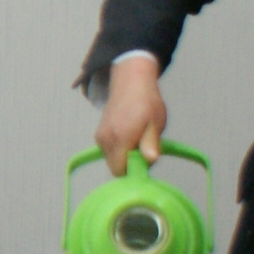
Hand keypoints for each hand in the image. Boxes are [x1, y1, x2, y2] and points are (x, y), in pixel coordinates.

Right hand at [97, 56, 166, 176]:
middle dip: (129, 164)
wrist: (130, 81)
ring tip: (137, 138)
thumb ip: (150, 144)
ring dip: (124, 155)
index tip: (145, 158)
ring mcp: (100, 137)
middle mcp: (105, 140)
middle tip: (143, 148)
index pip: (120, 171)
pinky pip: (108, 151)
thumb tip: (150, 160)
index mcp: (120, 138)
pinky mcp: (98, 134)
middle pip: (115, 167)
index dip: (134, 170)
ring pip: (112, 159)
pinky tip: (129, 134)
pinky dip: (118, 149)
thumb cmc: (147, 102)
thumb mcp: (155, 123)